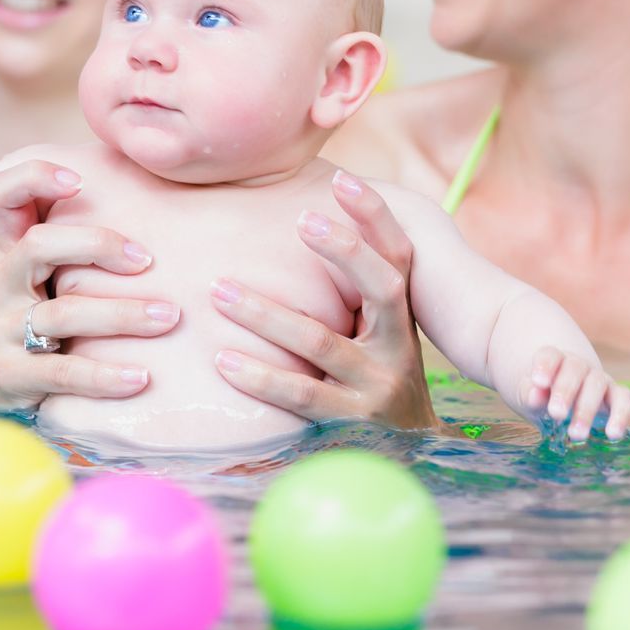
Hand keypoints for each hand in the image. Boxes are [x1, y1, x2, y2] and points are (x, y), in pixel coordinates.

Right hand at [0, 159, 172, 409]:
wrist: (3, 392)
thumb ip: (80, 248)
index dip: (32, 178)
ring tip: (167, 318)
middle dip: (96, 245)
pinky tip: (141, 378)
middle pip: (38, 245)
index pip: (1, 196)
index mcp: (8, 252)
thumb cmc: (46, 322)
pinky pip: (64, 371)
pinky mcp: (8, 374)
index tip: (79, 181)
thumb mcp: (49, 280)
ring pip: (64, 312)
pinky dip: (106, 376)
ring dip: (122, 314)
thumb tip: (154, 192)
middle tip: (148, 260)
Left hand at [210, 171, 439, 429]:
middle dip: (343, 250)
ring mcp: (376, 387)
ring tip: (219, 291)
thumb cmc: (375, 369)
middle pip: (380, 287)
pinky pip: (300, 396)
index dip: (376, 216)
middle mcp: (398, 346)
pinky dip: (259, 378)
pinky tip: (222, 359)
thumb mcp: (378, 327)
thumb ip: (352, 284)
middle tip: (300, 219)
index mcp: (403, 314)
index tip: (344, 178)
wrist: (410, 451)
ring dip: (266, 315)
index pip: (398, 254)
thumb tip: (305, 211)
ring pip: (321, 342)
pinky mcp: (349, 424)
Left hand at [529, 348, 629, 441]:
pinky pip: (623, 399)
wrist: (564, 403)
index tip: (538, 382)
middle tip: (556, 413)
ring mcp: (599, 378)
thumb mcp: (529, 397)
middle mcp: (578, 365)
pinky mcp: (616, 395)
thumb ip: (529, 394)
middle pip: (574, 369)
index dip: (545, 366)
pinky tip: (613, 434)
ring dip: (587, 409)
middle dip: (565, 391)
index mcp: (554, 360)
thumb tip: (534, 396)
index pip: (550, 355)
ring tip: (576, 434)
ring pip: (597, 384)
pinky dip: (621, 415)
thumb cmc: (542, 397)